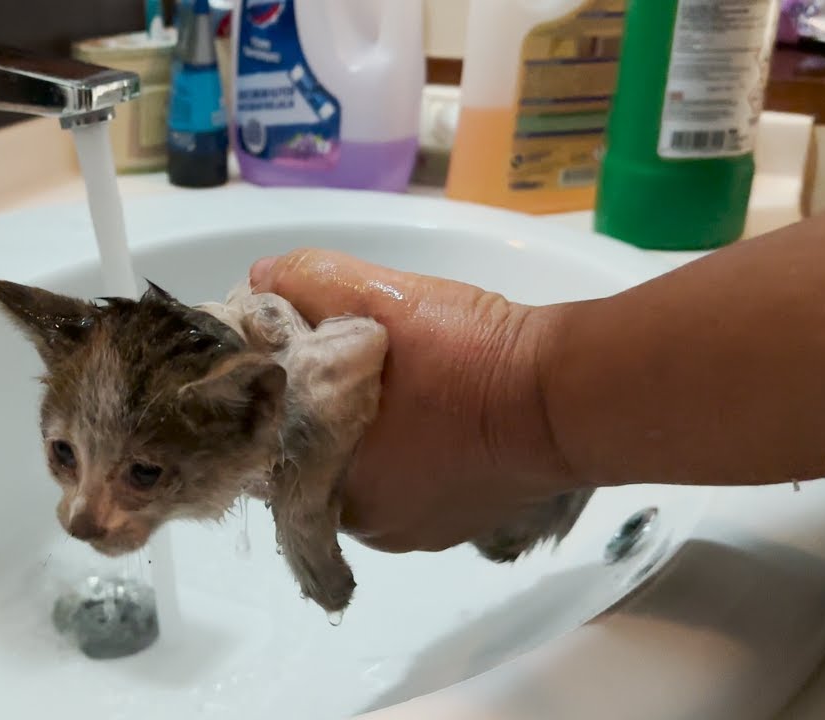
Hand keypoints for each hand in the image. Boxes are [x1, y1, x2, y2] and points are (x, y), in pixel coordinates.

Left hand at [249, 249, 576, 553]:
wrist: (565, 395)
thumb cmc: (465, 352)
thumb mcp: (378, 296)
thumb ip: (307, 281)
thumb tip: (260, 279)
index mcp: (324, 480)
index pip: (267, 437)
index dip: (273, 389)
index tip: (288, 350)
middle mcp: (360, 523)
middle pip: (313, 458)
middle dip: (318, 411)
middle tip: (338, 359)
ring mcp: (410, 532)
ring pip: (361, 473)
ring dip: (362, 434)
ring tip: (386, 386)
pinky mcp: (454, 528)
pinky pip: (406, 486)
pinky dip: (405, 453)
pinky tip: (422, 415)